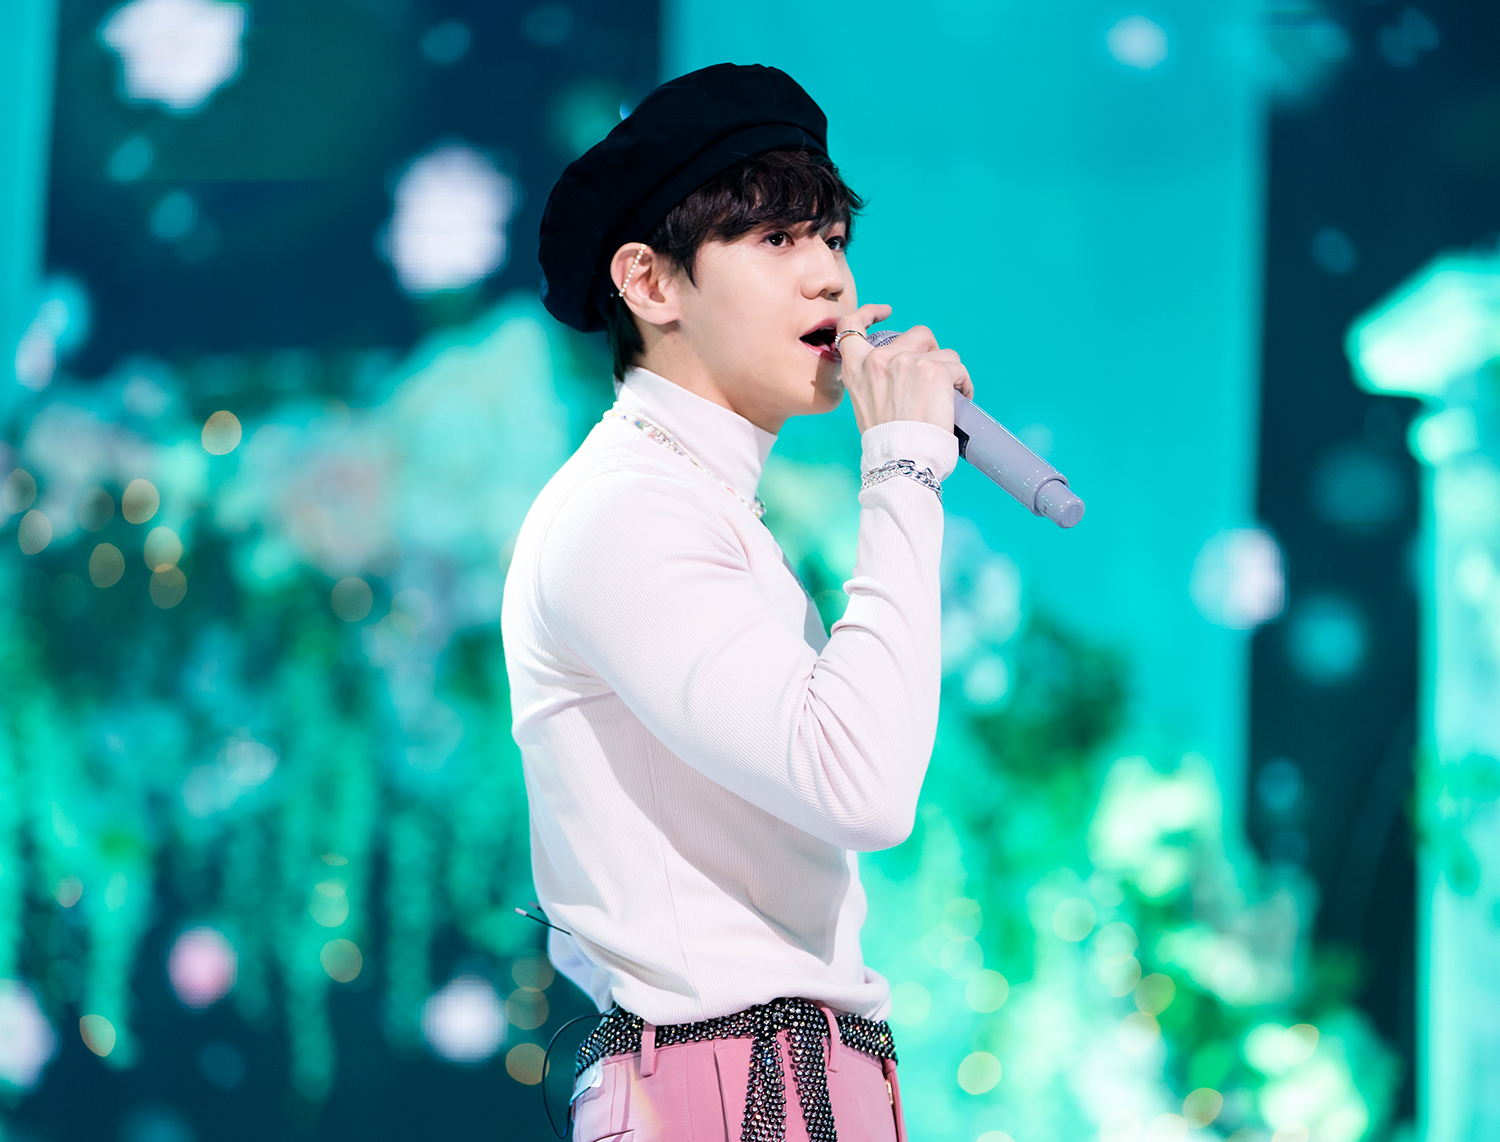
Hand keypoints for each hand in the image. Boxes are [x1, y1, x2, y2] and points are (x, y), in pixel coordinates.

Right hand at [835, 305, 973, 434]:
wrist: (900, 460)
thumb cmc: (887, 443)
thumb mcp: (865, 405)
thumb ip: (875, 382)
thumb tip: (901, 376)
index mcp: (856, 369)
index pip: (851, 327)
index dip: (868, 314)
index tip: (884, 312)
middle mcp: (879, 359)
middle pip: (916, 334)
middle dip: (931, 351)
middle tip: (934, 377)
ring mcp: (907, 361)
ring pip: (942, 352)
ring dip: (948, 372)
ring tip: (946, 398)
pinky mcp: (934, 369)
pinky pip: (958, 367)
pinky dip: (963, 384)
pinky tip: (959, 401)